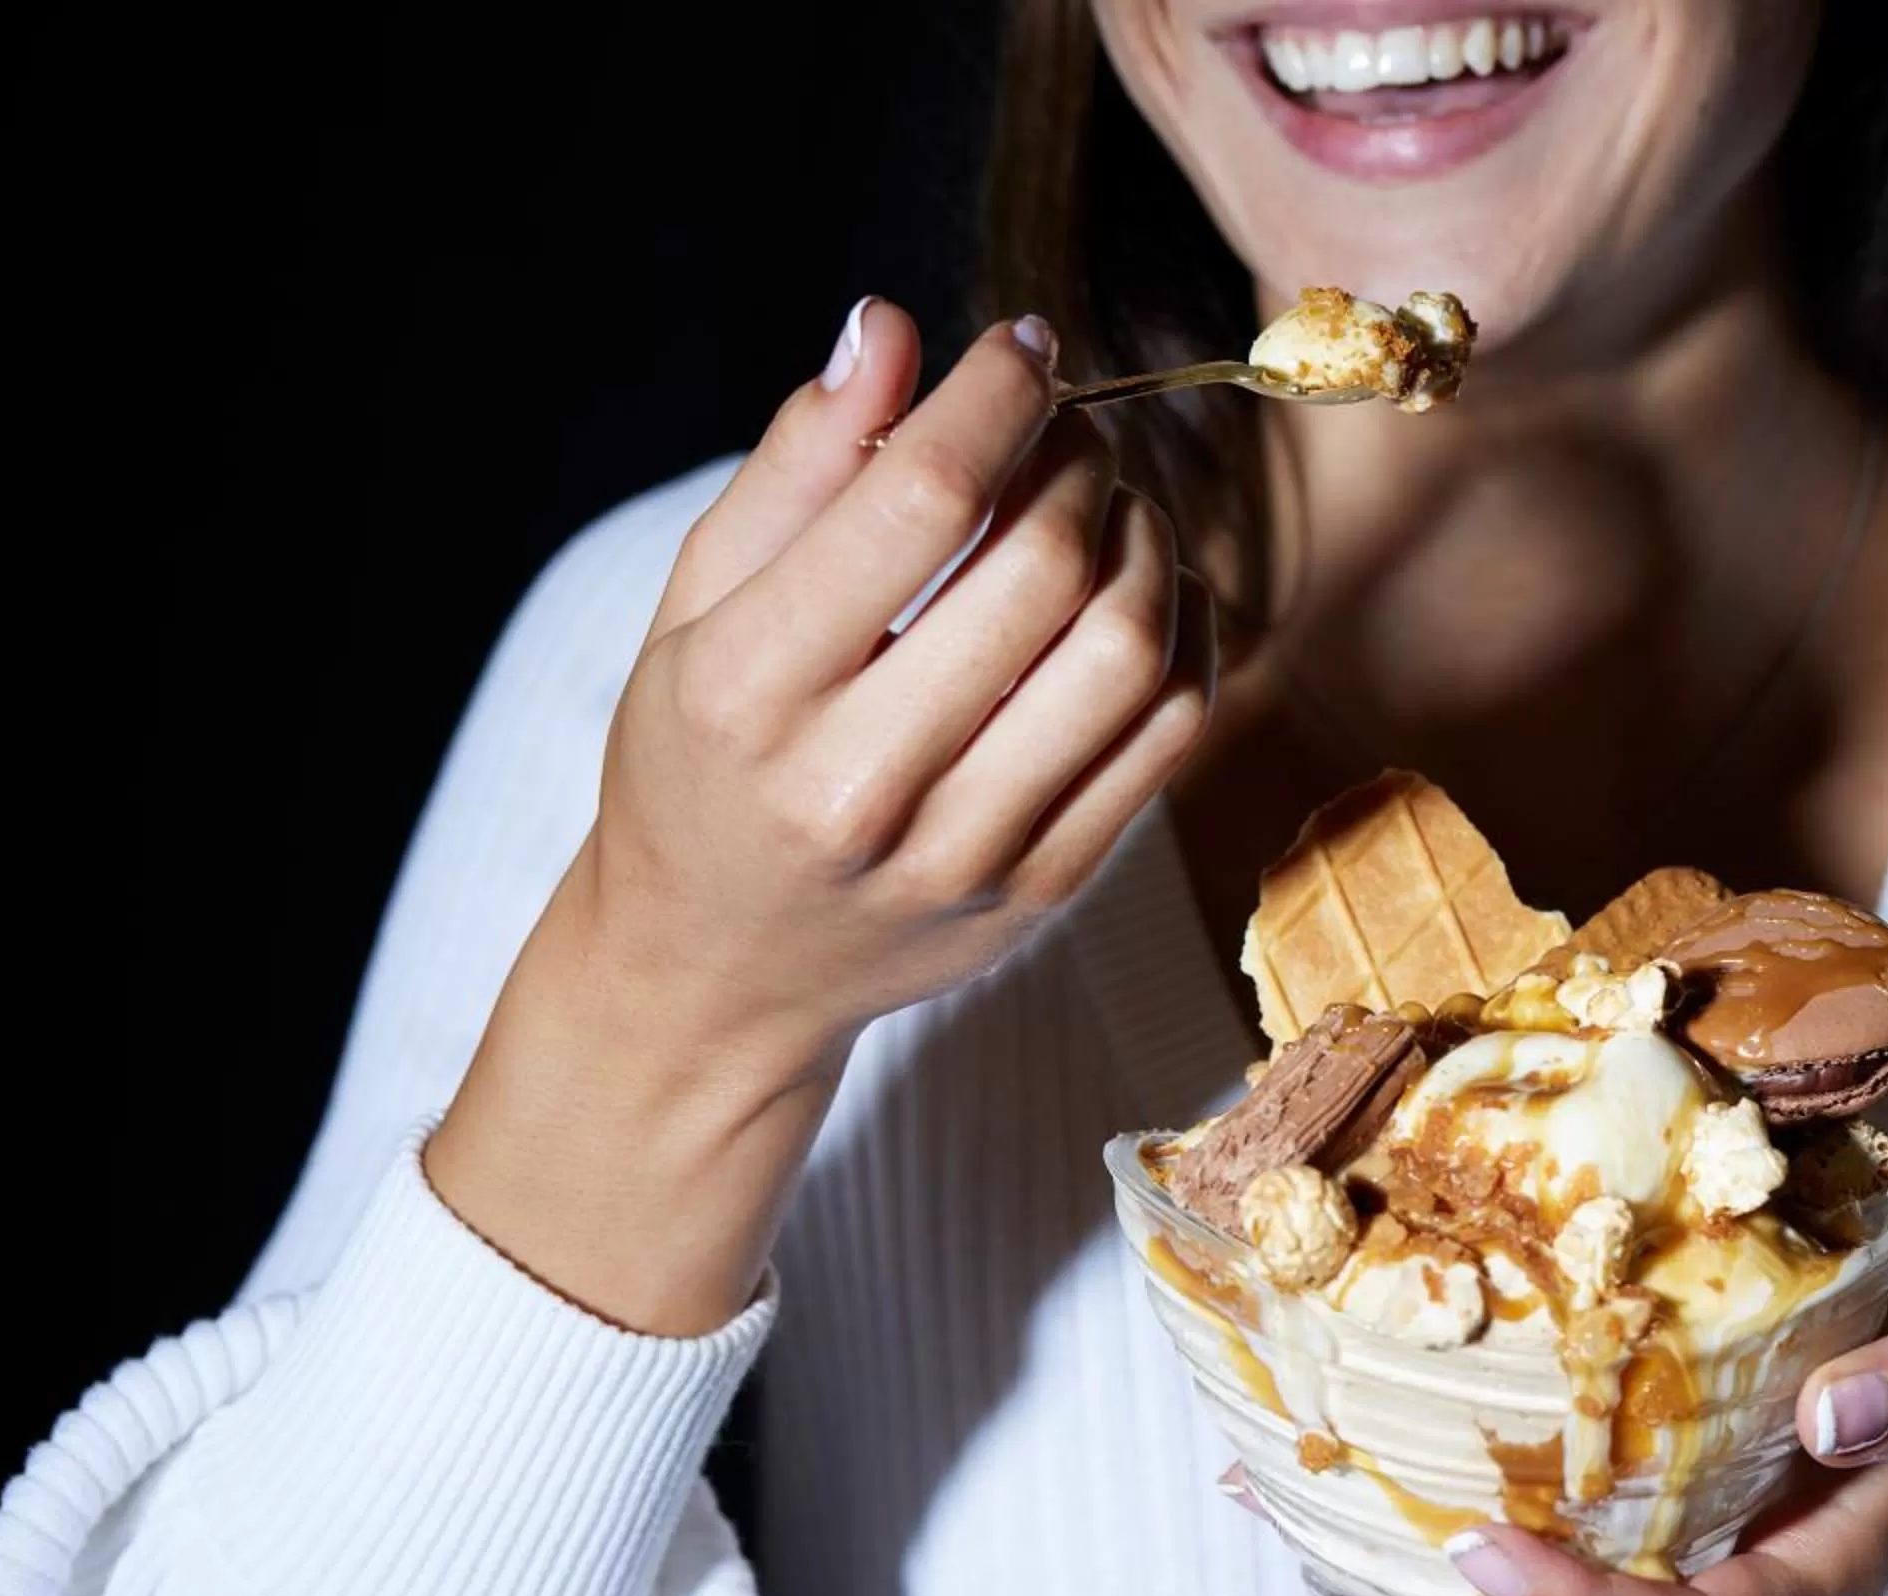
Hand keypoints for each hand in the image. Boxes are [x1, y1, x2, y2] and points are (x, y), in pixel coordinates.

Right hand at [430, 301, 1214, 1333]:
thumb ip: (796, 467)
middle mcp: (856, 784)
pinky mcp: (1041, 892)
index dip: (995, 397)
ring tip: (1111, 501)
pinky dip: (1188, 633)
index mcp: (747, 691)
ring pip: (1129, 650)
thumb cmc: (700, 764)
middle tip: (1067, 428)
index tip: (1023, 344)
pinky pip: (1169, 735)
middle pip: (1041, 568)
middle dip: (1079, 460)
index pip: (919, 503)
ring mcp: (963, 852)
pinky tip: (1149, 588)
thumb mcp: (699, 609)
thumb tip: (886, 328)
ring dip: (1148, 539)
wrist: (713, 974)